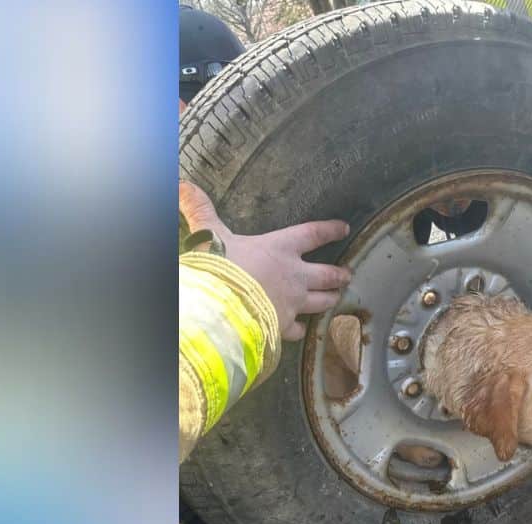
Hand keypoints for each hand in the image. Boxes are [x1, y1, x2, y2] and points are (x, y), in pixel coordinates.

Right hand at [179, 181, 351, 340]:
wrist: (220, 308)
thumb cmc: (220, 267)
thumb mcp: (209, 235)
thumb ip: (200, 210)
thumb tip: (183, 184)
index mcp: (280, 248)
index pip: (313, 234)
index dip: (330, 230)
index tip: (343, 228)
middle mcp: (294, 275)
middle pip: (326, 274)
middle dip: (339, 274)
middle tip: (348, 274)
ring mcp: (293, 303)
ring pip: (321, 302)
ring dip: (330, 299)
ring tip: (336, 298)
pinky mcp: (284, 326)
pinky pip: (298, 329)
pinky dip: (301, 330)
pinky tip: (301, 331)